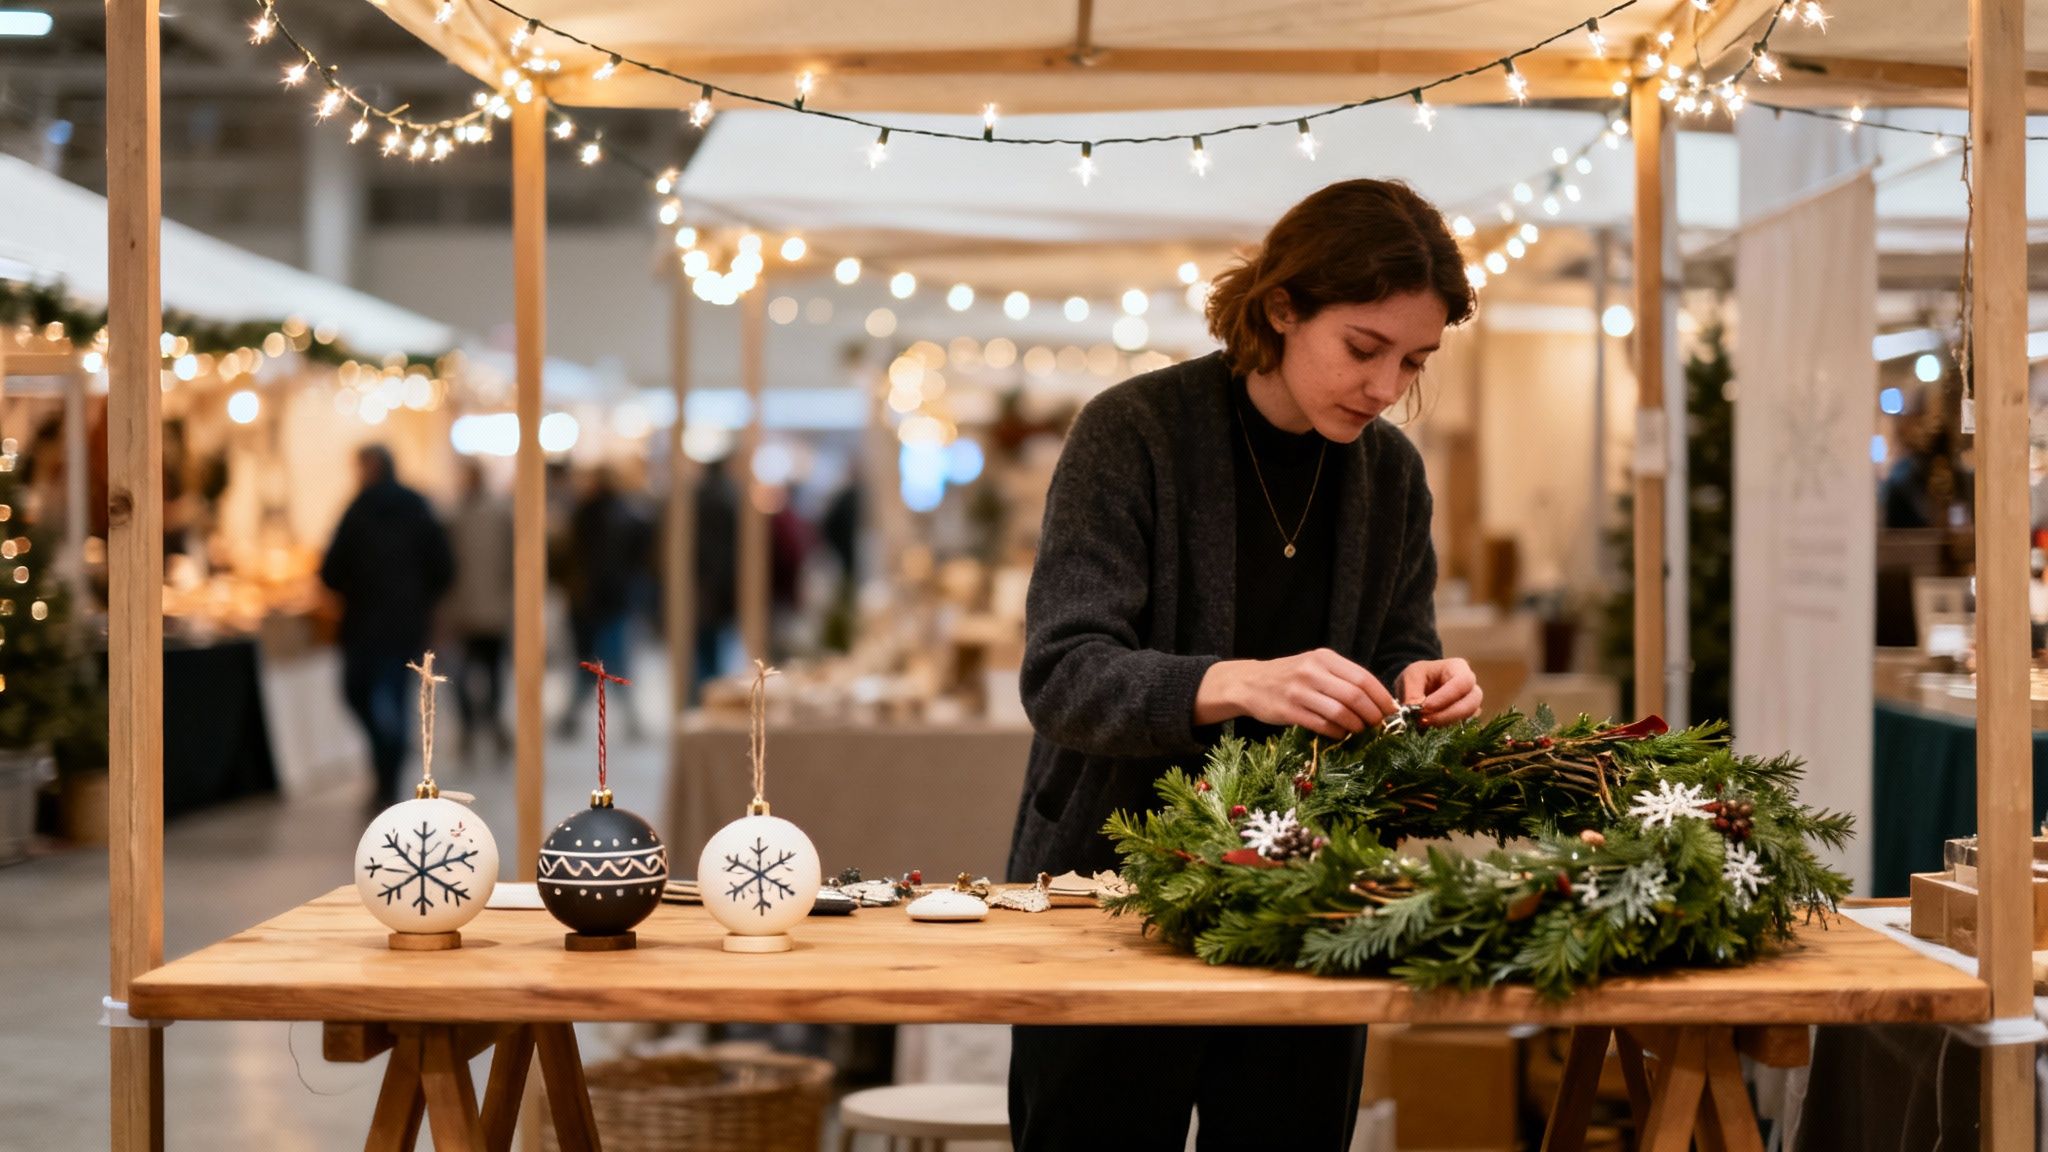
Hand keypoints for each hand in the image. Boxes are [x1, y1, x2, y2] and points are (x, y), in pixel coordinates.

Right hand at [1195, 649, 1398, 739]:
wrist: (1249, 683)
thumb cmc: (1289, 676)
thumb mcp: (1314, 665)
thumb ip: (1341, 677)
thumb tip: (1378, 700)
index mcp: (1323, 658)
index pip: (1362, 677)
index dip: (1381, 697)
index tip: (1390, 711)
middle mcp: (1311, 671)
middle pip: (1354, 695)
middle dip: (1372, 714)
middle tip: (1378, 725)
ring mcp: (1298, 691)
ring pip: (1340, 712)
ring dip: (1355, 725)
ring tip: (1359, 730)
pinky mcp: (1288, 710)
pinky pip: (1321, 725)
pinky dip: (1337, 732)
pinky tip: (1340, 734)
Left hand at [1395, 658, 1483, 727]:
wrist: (1418, 687)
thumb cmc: (1417, 677)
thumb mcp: (1410, 678)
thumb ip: (1412, 694)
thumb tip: (1415, 712)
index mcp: (1459, 668)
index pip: (1462, 682)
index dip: (1445, 697)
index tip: (1425, 707)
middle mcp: (1471, 686)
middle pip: (1472, 702)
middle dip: (1447, 715)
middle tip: (1423, 721)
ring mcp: (1471, 704)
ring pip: (1470, 718)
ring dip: (1447, 725)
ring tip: (1424, 726)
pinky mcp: (1467, 720)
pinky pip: (1466, 729)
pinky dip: (1449, 732)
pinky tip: (1432, 732)